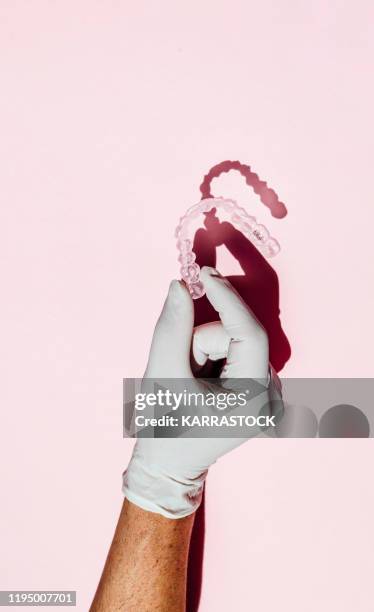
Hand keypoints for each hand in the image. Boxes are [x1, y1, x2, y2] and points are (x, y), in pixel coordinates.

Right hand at [123, 267, 280, 517]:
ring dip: (203, 351)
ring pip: (233, 342)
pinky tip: (200, 380)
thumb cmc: (164, 429)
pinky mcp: (258, 387)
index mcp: (255, 399)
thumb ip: (172, 328)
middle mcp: (270, 396)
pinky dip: (210, 356)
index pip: (249, 334)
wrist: (168, 466)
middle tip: (182, 371)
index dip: (227, 299)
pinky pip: (234, 350)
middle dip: (201, 343)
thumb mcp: (163, 375)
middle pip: (237, 337)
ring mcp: (268, 393)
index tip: (205, 273)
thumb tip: (179, 285)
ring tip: (189, 382)